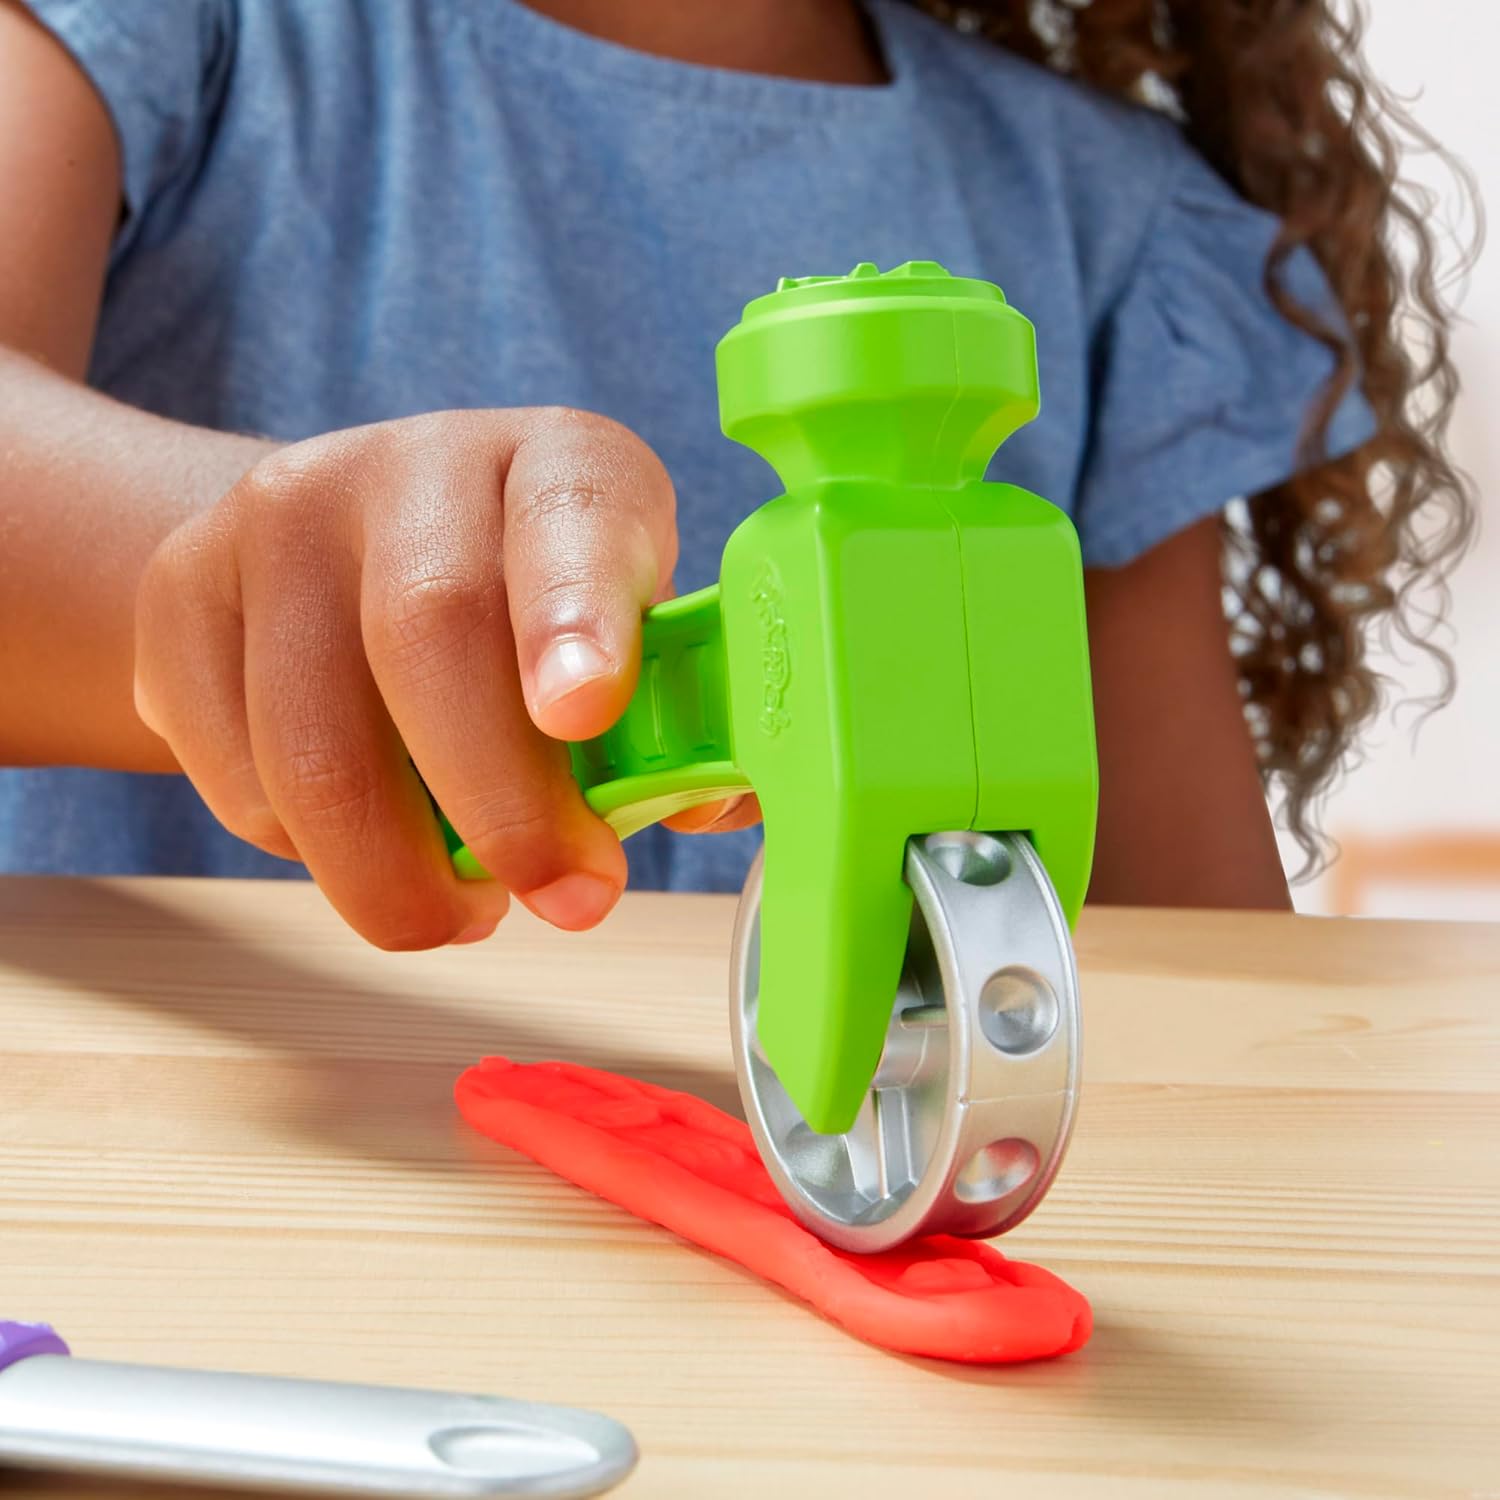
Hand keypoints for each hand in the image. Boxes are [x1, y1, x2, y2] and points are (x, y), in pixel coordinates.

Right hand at [133, 407, 678, 947]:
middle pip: (428, 629)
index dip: (578, 615)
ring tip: (469, 909)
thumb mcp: (621, 634)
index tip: (585, 715)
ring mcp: (278, 522)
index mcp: (558, 462)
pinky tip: (373, 846)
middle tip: (563, 898)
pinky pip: (238, 776)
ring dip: (397, 872)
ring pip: (313, 738)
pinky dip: (312, 855)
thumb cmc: (520, 615)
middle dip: (500, 804)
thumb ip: (671, 714)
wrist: (337, 554)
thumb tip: (712, 798)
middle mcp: (411, 463)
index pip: (570, 514)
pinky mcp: (179, 596)